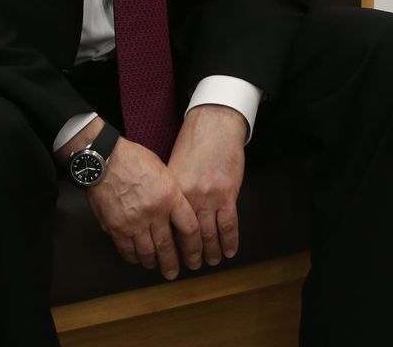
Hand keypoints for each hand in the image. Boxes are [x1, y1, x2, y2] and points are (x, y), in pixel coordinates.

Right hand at [78, 122, 201, 279]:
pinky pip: (127, 250)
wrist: (105, 160)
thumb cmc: (135, 160)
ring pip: (147, 252)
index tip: (196, 254)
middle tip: (175, 273)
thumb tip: (178, 212)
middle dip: (173, 262)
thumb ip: (173, 194)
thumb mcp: (164, 171)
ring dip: (154, 262)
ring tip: (157, 267)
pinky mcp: (115, 228)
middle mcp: (155, 213)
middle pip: (168, 246)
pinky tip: (137, 258)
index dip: (194, 246)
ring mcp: (134, 223)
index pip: (190, 229)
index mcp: (171, 197)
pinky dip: (133, 257)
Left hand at [168, 104, 247, 269]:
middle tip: (191, 266)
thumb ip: (169, 194)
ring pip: (209, 234)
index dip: (170, 246)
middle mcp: (188, 198)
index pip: (169, 228)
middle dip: (190, 255)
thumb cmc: (192, 145)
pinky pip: (229, 224)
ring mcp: (209, 197)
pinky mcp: (228, 194)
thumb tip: (163, 218)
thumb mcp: (171, 169)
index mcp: (171, 193)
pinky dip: (230, 240)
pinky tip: (230, 250)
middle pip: (188, 236)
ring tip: (211, 262)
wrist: (214, 126)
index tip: (169, 258)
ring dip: (210, 251)